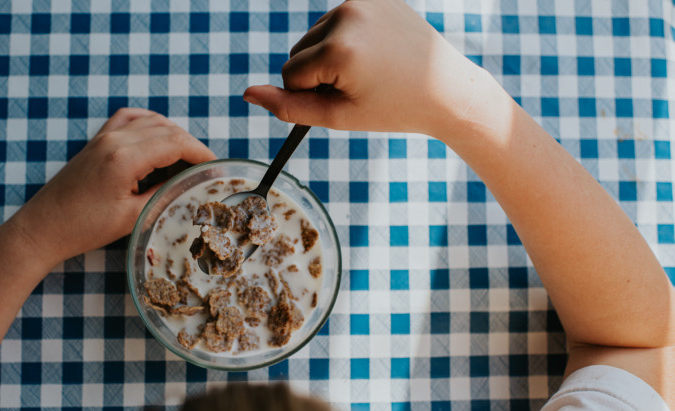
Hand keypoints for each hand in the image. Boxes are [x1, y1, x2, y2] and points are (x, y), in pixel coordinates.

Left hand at [8, 108, 215, 265]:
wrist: (43, 227)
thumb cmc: (84, 227)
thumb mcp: (133, 217)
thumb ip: (164, 195)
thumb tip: (189, 185)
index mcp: (124, 157)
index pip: (176, 143)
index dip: (202, 154)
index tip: (217, 169)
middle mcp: (114, 138)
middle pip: (168, 129)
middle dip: (192, 146)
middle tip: (205, 170)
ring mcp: (103, 136)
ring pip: (151, 121)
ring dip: (173, 136)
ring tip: (185, 161)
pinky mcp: (96, 140)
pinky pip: (130, 118)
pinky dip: (150, 124)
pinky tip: (158, 138)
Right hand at [243, 0, 485, 135]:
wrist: (446, 89)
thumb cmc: (393, 109)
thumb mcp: (338, 115)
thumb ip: (289, 106)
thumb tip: (248, 94)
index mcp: (339, 48)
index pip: (290, 73)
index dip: (312, 94)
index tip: (348, 98)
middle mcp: (347, 15)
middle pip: (299, 51)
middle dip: (320, 73)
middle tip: (361, 85)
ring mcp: (361, 1)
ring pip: (315, 36)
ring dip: (330, 56)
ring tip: (368, 69)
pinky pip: (336, 21)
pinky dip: (345, 38)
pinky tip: (373, 50)